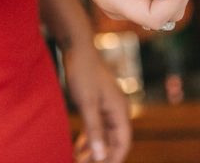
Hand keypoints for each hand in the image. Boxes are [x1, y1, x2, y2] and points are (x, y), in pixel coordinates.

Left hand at [63, 43, 129, 162]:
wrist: (77, 48)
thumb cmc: (83, 72)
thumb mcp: (87, 103)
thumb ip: (94, 129)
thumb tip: (100, 154)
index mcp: (120, 110)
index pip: (122, 143)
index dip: (113, 159)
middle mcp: (117, 110)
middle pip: (114, 141)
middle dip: (100, 155)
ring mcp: (108, 106)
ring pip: (104, 134)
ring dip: (94, 148)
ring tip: (77, 159)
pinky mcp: (98, 102)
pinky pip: (97, 125)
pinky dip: (89, 136)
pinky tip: (78, 146)